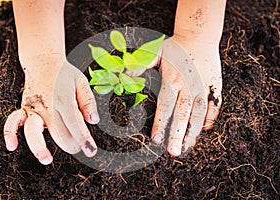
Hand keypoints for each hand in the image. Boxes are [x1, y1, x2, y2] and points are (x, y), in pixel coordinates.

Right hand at [3, 55, 99, 164]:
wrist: (43, 61)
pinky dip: (10, 134)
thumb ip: (88, 102)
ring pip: (33, 132)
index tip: (91, 151)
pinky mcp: (24, 108)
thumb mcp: (81, 83)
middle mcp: (47, 105)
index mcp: (64, 99)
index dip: (84, 140)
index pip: (75, 124)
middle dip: (70, 144)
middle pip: (58, 133)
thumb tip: (93, 121)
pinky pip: (12, 122)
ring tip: (47, 159)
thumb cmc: (65, 74)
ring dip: (39, 147)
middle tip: (79, 145)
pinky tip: (13, 146)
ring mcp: (33, 108)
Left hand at [151, 36, 221, 155]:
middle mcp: (189, 86)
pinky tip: (203, 131)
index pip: (166, 106)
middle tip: (173, 152)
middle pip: (183, 115)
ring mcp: (204, 88)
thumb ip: (140, 65)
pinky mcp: (214, 87)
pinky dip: (210, 120)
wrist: (199, 36)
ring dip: (193, 132)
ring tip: (187, 148)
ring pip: (200, 115)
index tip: (156, 139)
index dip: (160, 123)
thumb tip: (123, 76)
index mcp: (173, 79)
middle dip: (178, 134)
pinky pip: (214, 107)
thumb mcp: (155, 52)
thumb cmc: (175, 48)